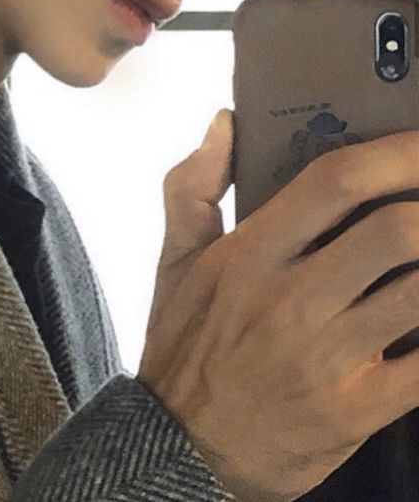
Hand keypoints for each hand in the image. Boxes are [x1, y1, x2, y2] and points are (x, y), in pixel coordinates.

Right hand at [138, 111, 418, 501]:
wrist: (184, 446)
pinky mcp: (358, 408)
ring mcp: (329, 356)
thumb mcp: (173, 260)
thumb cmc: (185, 344)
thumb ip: (194, 185)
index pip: (333, 183)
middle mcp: (291, 297)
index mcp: (250, 253)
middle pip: (398, 232)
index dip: (395, 155)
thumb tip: (225, 123)